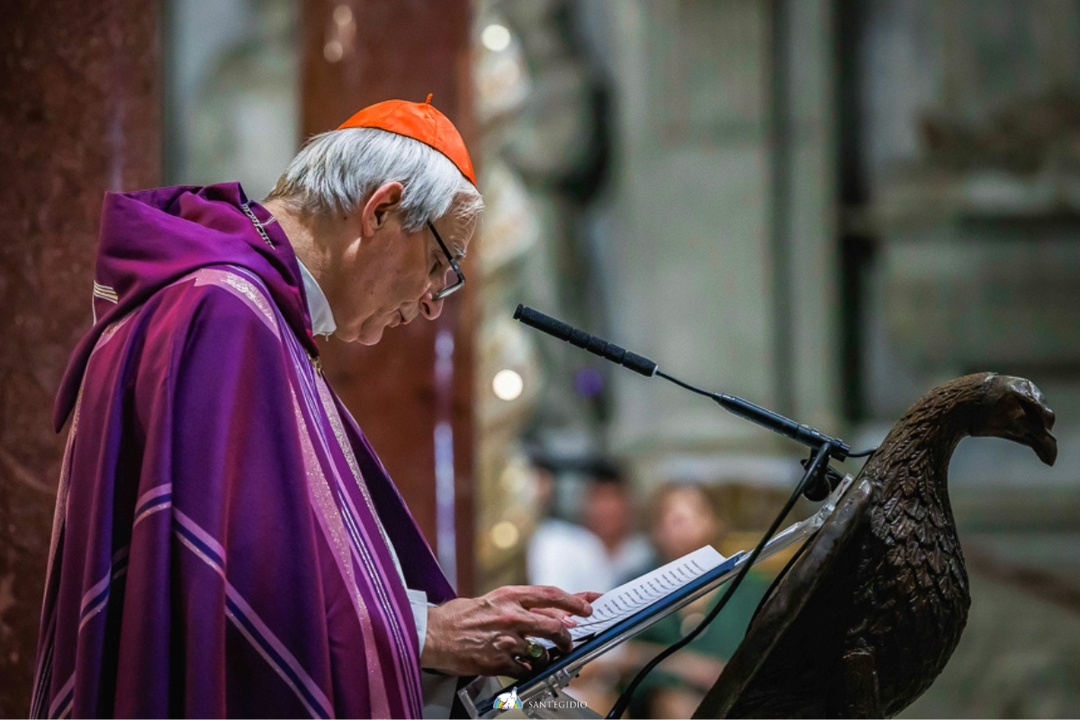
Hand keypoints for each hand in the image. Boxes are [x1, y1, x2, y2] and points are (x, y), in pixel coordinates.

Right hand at [420, 586, 596, 676]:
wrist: (432, 636)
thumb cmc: (458, 618)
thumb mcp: (491, 602)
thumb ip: (521, 607)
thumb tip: (552, 613)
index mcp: (508, 596)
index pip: (551, 595)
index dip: (574, 601)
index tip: (588, 605)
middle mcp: (510, 616)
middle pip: (554, 625)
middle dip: (568, 635)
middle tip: (571, 639)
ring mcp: (506, 640)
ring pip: (542, 650)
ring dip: (548, 655)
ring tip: (546, 655)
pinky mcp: (499, 662)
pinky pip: (526, 669)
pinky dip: (529, 669)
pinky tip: (524, 667)